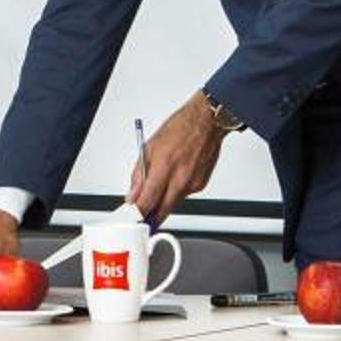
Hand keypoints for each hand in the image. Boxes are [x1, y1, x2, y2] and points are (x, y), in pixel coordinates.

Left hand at [126, 91, 228, 223]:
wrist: (207, 122)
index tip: (132, 217)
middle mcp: (180, 179)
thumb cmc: (180, 129)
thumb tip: (133, 194)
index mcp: (164, 166)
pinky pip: (183, 195)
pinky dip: (177, 190)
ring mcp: (193, 184)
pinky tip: (177, 175)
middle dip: (150, 218)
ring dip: (164, 201)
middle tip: (142, 217)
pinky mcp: (201, 186)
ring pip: (173, 204)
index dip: (138, 213)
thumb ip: (139, 175)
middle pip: (162, 212)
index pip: (148, 201)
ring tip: (162, 182)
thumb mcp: (149, 147)